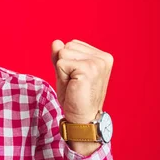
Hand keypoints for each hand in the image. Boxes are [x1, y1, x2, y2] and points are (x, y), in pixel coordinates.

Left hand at [51, 40, 112, 154]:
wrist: (82, 117)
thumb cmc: (75, 96)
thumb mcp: (65, 72)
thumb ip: (60, 56)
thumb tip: (56, 42)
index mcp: (102, 56)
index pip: (71, 44)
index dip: (67, 62)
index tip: (76, 78)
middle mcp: (103, 57)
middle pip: (66, 47)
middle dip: (64, 65)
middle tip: (74, 83)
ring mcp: (97, 63)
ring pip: (62, 53)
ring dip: (62, 71)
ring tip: (73, 85)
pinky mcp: (88, 69)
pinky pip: (61, 63)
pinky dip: (62, 76)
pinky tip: (73, 87)